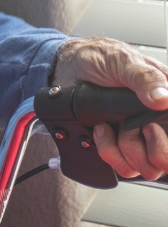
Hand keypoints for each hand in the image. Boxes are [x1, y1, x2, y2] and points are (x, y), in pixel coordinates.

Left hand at [53, 36, 167, 179]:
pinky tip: (101, 129)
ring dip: (126, 148)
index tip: (150, 128)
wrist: (70, 67)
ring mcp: (139, 137)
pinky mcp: (119, 145)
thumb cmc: (100, 58)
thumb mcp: (122, 61)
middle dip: (149, 149)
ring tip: (113, 125)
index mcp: (166, 102)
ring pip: (147, 168)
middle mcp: (158, 124)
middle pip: (166, 160)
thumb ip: (144, 77)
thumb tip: (164, 99)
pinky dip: (109, 151)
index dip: (164, 140)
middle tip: (136, 128)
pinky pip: (123, 167)